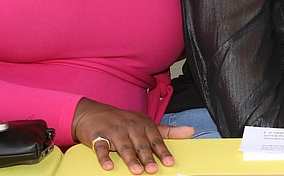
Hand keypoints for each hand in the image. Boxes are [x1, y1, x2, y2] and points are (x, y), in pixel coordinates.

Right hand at [73, 98, 194, 173]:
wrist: (92, 112)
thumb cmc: (123, 121)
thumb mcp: (146, 123)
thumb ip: (168, 131)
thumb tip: (192, 131)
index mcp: (143, 124)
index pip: (156, 139)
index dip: (163, 151)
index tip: (170, 162)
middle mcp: (130, 126)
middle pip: (140, 143)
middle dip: (147, 156)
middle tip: (152, 169)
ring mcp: (114, 130)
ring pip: (123, 146)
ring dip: (130, 158)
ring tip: (136, 170)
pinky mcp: (97, 136)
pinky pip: (101, 147)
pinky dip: (104, 157)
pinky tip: (108, 167)